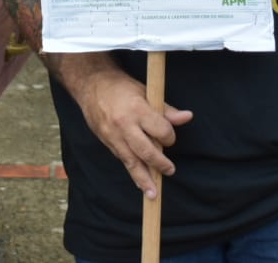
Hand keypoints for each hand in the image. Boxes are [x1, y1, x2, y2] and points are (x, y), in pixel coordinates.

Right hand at [70, 61, 192, 198]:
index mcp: (137, 109)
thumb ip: (166, 110)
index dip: (169, 136)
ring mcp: (113, 135)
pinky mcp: (106, 141)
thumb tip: (187, 117)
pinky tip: (140, 182)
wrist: (91, 84)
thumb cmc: (121, 87)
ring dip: (144, 179)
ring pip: (132, 161)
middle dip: (160, 164)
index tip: (169, 136)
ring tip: (153, 194)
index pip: (161, 131)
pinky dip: (132, 171)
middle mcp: (124, 125)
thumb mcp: (146, 92)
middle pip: (146, 152)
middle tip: (170, 170)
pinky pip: (122, 159)